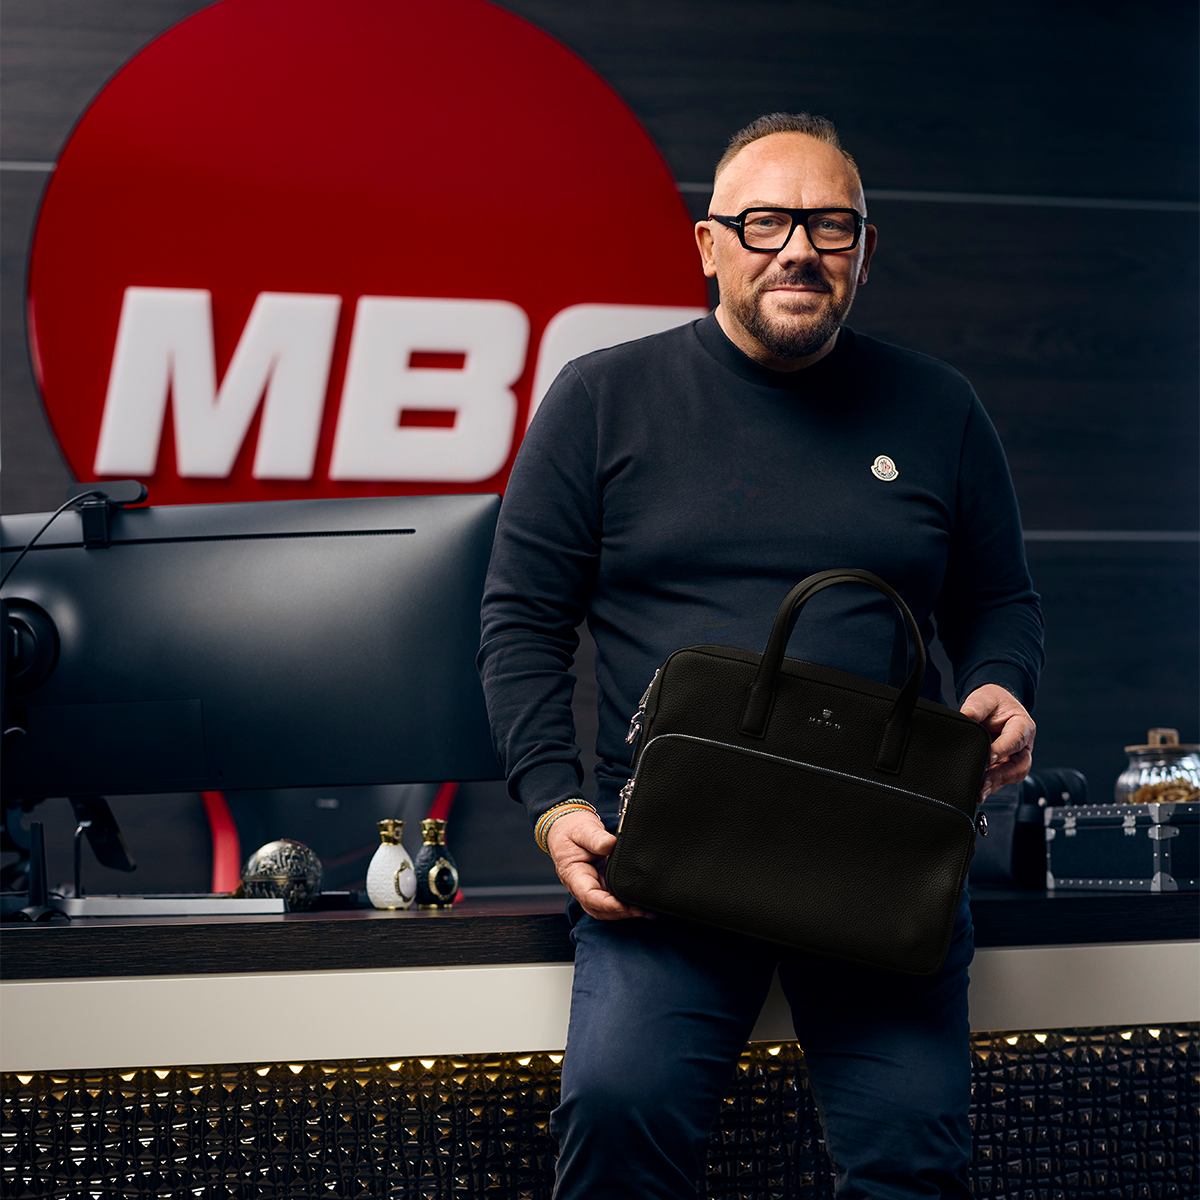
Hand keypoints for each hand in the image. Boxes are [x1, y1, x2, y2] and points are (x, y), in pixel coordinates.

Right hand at [545, 809, 654, 920]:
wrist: (568, 828)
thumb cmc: (572, 830)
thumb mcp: (582, 829)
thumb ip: (595, 838)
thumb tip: (610, 844)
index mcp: (573, 875)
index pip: (588, 896)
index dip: (606, 904)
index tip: (623, 905)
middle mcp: (580, 886)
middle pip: (598, 909)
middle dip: (620, 913)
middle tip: (642, 910)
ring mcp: (591, 887)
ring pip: (605, 909)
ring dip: (624, 913)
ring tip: (645, 911)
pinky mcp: (601, 884)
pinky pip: (611, 900)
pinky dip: (624, 905)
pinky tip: (639, 903)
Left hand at [959, 684, 1035, 800]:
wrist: (992, 707)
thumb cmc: (992, 703)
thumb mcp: (984, 699)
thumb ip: (976, 708)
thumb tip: (965, 716)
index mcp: (1023, 726)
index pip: (1016, 740)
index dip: (1003, 750)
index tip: (989, 758)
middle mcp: (1023, 745)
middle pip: (1019, 766)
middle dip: (1001, 777)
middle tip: (983, 784)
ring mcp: (1014, 758)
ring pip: (1011, 777)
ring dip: (995, 785)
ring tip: (979, 793)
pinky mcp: (1004, 767)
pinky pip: (1000, 779)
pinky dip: (990, 786)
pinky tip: (977, 791)